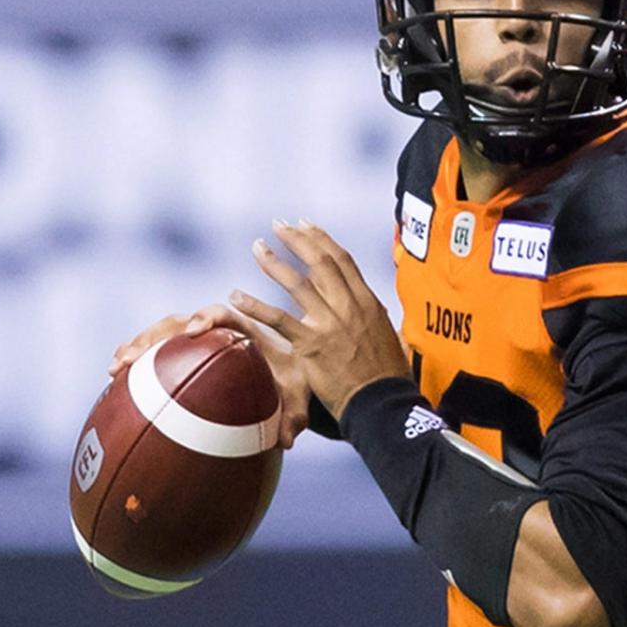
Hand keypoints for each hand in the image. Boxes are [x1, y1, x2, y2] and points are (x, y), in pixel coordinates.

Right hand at [107, 304, 311, 449]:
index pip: (224, 314)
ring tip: (115, 368)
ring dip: (136, 347)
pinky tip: (113, 379)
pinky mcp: (181, 355)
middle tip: (133, 356)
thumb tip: (288, 441)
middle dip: (153, 336)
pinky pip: (153, 353)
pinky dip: (134, 361)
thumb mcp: (299, 397)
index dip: (208, 316)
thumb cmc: (292, 381)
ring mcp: (193, 342)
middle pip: (178, 323)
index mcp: (245, 330)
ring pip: (159, 336)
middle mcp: (214, 332)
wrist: (285, 375)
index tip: (196, 328)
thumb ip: (295, 415)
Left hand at [230, 219, 409, 421]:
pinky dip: (254, 305)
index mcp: (368, 302)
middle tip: (279, 225)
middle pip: (320, 262)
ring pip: (297, 282)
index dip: (322, 239)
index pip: (343, 260)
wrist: (383, 402)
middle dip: (297, 239)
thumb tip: (376, 316)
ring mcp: (330, 323)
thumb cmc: (388, 377)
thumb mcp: (390, 338)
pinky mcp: (310, 344)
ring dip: (274, 261)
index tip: (306, 225)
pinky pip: (277, 319)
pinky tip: (237, 296)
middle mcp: (349, 306)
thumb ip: (376, 321)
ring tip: (257, 248)